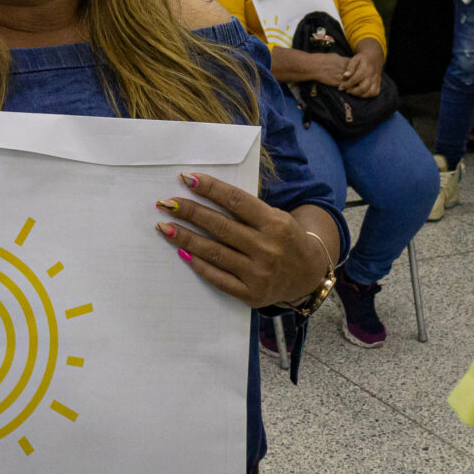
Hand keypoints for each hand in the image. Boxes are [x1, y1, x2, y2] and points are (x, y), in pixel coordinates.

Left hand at [155, 173, 331, 307]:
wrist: (308, 274)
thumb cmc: (284, 239)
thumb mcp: (275, 218)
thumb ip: (246, 210)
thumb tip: (205, 194)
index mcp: (275, 223)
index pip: (236, 201)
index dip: (210, 189)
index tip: (186, 178)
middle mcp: (267, 248)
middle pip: (220, 226)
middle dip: (190, 212)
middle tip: (166, 203)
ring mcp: (259, 274)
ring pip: (214, 252)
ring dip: (186, 238)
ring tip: (165, 226)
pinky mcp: (251, 294)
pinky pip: (218, 278)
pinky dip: (198, 264)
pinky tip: (182, 252)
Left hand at [343, 48, 383, 98]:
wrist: (374, 56)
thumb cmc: (362, 58)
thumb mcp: (355, 59)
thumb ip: (350, 67)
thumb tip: (345, 75)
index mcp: (365, 69)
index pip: (354, 80)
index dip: (346, 85)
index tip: (340, 87)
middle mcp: (371, 75)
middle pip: (363, 88)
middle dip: (353, 92)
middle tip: (347, 91)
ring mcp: (376, 80)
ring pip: (371, 92)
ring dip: (361, 95)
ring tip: (354, 92)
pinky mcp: (378, 82)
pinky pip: (376, 92)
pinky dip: (369, 95)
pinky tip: (362, 93)